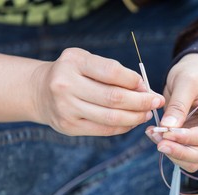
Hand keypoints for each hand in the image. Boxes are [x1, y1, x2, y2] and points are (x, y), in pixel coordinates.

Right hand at [32, 48, 164, 135]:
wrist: (40, 91)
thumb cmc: (73, 73)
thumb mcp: (87, 62)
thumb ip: (114, 72)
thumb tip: (145, 89)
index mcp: (73, 61)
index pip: (112, 72)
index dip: (134, 81)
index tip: (147, 86)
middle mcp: (66, 85)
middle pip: (114, 98)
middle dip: (141, 102)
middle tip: (157, 102)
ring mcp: (65, 108)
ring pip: (111, 117)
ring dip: (135, 117)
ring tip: (147, 113)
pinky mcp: (69, 127)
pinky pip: (104, 130)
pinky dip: (123, 127)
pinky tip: (132, 122)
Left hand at [146, 53, 197, 171]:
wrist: (197, 72)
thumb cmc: (195, 72)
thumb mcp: (185, 81)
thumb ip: (178, 105)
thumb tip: (168, 127)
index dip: (188, 138)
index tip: (166, 134)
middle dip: (182, 152)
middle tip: (159, 144)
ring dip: (177, 154)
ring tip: (157, 138)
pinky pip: (191, 156)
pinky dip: (176, 152)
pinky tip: (161, 139)